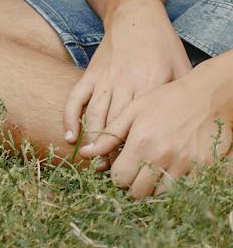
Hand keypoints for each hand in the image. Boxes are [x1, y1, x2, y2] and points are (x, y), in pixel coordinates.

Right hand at [68, 0, 192, 159]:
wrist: (135, 17)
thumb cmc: (163, 46)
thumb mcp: (182, 70)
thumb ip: (180, 97)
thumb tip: (188, 128)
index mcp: (148, 85)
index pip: (139, 125)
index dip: (134, 148)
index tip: (134, 168)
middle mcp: (123, 84)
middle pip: (114, 125)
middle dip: (111, 151)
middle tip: (112, 174)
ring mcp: (104, 79)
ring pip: (93, 115)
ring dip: (91, 140)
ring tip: (93, 162)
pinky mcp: (90, 73)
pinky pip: (75, 98)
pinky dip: (69, 117)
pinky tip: (70, 136)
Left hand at [98, 63, 232, 197]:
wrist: (207, 96)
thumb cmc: (166, 100)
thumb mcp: (134, 112)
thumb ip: (110, 134)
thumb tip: (85, 153)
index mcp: (141, 142)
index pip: (120, 177)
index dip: (117, 177)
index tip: (120, 170)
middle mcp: (162, 157)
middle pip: (139, 192)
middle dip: (133, 186)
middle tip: (135, 175)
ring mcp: (185, 165)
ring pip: (162, 195)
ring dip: (154, 189)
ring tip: (152, 174)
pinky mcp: (204, 169)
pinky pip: (185, 189)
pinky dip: (176, 187)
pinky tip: (171, 174)